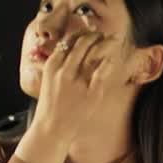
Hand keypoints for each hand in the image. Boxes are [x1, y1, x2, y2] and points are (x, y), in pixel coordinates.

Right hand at [18, 26, 120, 162]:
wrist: (51, 129)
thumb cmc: (50, 106)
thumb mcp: (48, 80)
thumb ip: (58, 64)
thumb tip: (69, 49)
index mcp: (52, 65)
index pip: (68, 40)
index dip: (81, 33)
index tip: (89, 32)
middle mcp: (64, 71)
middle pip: (82, 43)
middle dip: (95, 35)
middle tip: (103, 34)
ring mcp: (78, 82)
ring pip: (94, 52)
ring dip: (106, 42)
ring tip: (114, 39)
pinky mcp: (91, 94)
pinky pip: (103, 72)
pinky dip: (110, 61)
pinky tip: (114, 58)